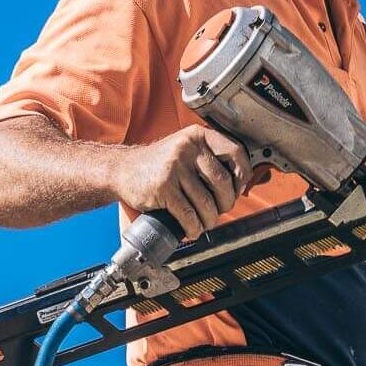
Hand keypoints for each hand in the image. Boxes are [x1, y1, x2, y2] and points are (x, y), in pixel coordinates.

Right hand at [110, 126, 252, 239]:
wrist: (122, 170)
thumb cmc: (158, 164)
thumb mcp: (184, 149)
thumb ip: (209, 158)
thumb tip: (240, 183)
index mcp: (197, 136)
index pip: (235, 152)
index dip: (242, 175)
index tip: (238, 190)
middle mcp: (187, 148)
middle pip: (222, 182)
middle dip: (225, 204)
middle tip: (220, 211)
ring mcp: (174, 167)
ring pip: (206, 202)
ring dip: (209, 220)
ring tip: (205, 223)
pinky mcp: (163, 188)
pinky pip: (188, 214)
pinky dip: (193, 227)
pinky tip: (192, 229)